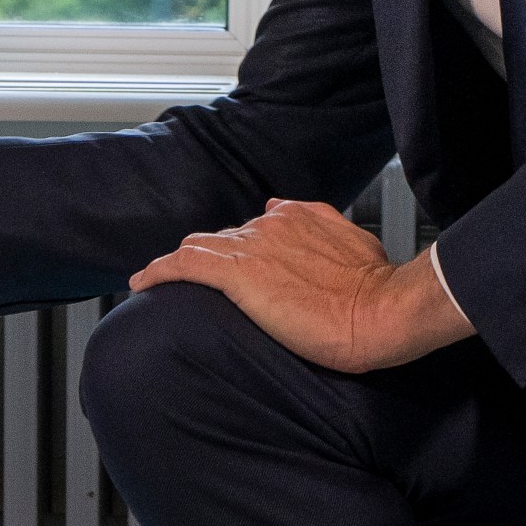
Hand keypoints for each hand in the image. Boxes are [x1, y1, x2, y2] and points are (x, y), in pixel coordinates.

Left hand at [127, 199, 473, 373]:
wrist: (384, 310)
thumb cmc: (377, 289)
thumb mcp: (355, 244)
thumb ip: (324, 229)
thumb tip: (297, 215)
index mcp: (298, 215)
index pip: (255, 227)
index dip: (239, 247)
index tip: (233, 265)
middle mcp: (269, 223)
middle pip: (223, 238)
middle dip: (208, 258)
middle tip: (193, 283)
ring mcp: (252, 247)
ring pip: (199, 248)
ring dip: (177, 263)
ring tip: (155, 280)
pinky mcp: (237, 275)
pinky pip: (183, 266)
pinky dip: (158, 272)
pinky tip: (141, 282)